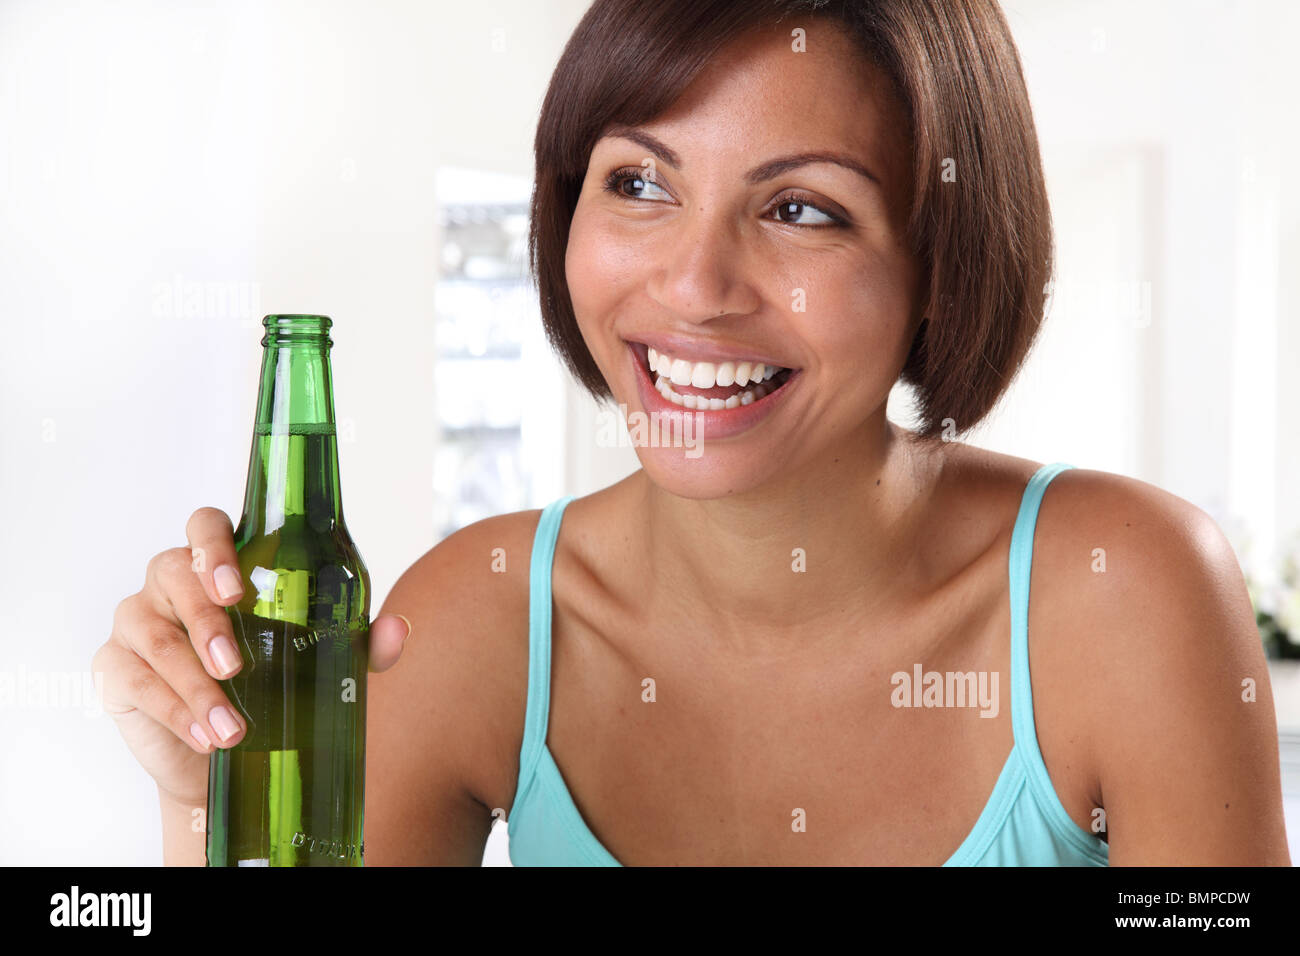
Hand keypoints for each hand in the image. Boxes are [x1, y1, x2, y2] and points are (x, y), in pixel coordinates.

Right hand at [94, 507, 410, 807]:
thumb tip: (396, 630)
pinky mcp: (114, 669)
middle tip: (238, 665)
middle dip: (207, 622)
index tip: (235, 587)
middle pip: (174, 574)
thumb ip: (358, 642)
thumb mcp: (322, 662)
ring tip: (234, 726)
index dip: (214, 546)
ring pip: (158, 637)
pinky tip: (206, 734)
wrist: (229, 753)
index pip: (205, 526)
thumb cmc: (275, 684)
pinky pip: (137, 682)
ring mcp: (137, 622)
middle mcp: (170, 582)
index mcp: (218, 564)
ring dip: (197, 685)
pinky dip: (176, 712)